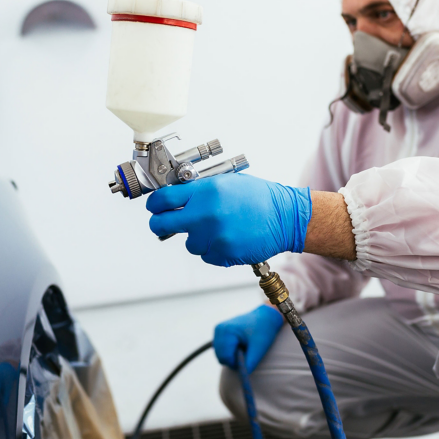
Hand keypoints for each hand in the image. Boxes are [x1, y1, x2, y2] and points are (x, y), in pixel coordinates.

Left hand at [146, 173, 311, 266]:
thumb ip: (199, 190)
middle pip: (162, 224)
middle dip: (160, 224)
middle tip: (165, 223)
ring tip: (218, 229)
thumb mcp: (226, 183)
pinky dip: (213, 250)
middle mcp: (205, 214)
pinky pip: (206, 255)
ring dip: (197, 238)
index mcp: (205, 192)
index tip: (155, 207)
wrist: (284, 217)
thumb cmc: (259, 198)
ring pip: (188, 243)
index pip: (163, 199)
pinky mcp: (222, 254)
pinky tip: (228, 238)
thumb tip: (175, 196)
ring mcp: (213, 237)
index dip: (154, 205)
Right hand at [214, 305, 284, 373]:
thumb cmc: (264, 330)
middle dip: (234, 359)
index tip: (248, 358)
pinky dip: (231, 352)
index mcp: (227, 331)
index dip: (236, 363)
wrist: (266, 316)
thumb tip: (243, 375)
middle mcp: (219, 329)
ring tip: (245, 346)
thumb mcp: (259, 348)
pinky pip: (222, 350)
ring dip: (232, 356)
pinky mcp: (220, 333)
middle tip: (247, 352)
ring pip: (221, 355)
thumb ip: (250, 362)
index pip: (225, 357)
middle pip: (221, 357)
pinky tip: (240, 344)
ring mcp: (218, 330)